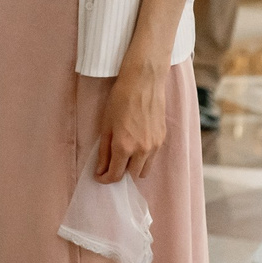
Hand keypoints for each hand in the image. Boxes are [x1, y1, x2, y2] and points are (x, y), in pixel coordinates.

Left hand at [94, 60, 170, 182]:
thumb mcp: (105, 126)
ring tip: (124, 156)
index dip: (105, 179)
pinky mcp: (162, 140)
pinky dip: (143, 158)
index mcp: (124, 147)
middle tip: (111, 164)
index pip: (115, 175)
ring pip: (144, 170)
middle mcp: (141, 150)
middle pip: (131, 176)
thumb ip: (104, 151)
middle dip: (120, 174)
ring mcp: (154, 146)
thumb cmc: (120, 100)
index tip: (99, 176)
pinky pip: (152, 158)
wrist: (143, 83)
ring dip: (133, 168)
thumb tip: (100, 170)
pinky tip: (136, 145)